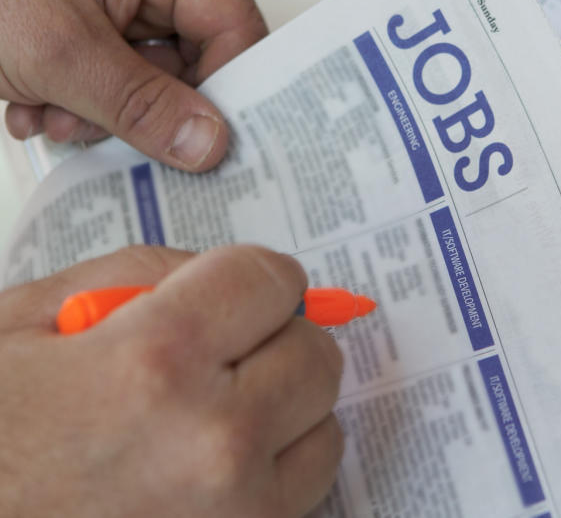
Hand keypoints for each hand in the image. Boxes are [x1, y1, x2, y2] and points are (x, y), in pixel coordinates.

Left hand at [0, 0, 266, 170]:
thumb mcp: (57, 50)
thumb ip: (141, 104)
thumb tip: (211, 144)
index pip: (235, 26)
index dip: (227, 91)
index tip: (209, 147)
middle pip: (194, 54)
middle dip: (145, 105)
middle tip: (99, 134)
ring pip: (148, 68)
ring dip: (101, 107)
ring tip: (46, 113)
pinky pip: (112, 62)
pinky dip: (76, 93)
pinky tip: (30, 98)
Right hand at [0, 245, 344, 517]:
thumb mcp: (18, 325)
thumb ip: (131, 276)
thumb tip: (213, 274)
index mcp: (155, 363)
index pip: (273, 280)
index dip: (247, 279)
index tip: (229, 293)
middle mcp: (212, 442)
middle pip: (314, 354)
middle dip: (269, 342)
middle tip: (212, 356)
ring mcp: (232, 517)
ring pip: (323, 431)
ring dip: (280, 413)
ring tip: (202, 421)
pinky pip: (298, 500)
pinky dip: (268, 478)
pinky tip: (200, 473)